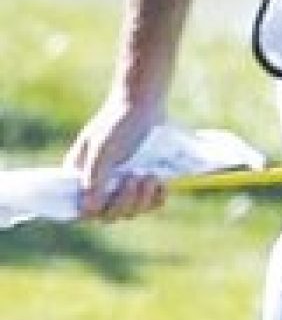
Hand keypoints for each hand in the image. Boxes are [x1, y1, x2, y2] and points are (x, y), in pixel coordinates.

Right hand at [65, 95, 166, 220]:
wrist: (141, 104)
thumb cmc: (117, 122)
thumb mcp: (103, 146)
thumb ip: (95, 176)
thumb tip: (88, 209)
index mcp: (82, 179)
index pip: (83, 210)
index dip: (97, 211)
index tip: (113, 195)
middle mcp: (100, 187)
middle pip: (110, 215)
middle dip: (125, 201)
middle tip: (136, 177)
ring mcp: (123, 187)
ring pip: (131, 211)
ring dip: (142, 199)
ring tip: (150, 175)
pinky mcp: (145, 184)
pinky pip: (151, 204)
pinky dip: (157, 198)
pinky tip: (162, 183)